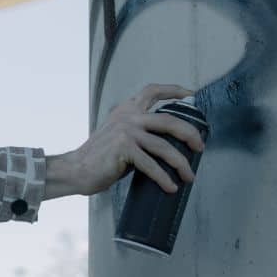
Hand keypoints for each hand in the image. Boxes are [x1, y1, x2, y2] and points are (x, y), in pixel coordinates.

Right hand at [45, 84, 205, 198]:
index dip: (173, 90)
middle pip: (169, 120)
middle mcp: (127, 117)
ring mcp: (126, 132)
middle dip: (190, 134)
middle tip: (200, 147)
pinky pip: (151, 165)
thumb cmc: (99, 158)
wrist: (76, 169)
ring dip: (181, 164)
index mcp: (126, 111)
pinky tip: (170, 187)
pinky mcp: (124, 149)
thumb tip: (169, 144)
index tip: (191, 93)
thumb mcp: (119, 136)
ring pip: (164, 147)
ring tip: (189, 176)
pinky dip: (163, 178)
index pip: (152, 91)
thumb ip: (139, 132)